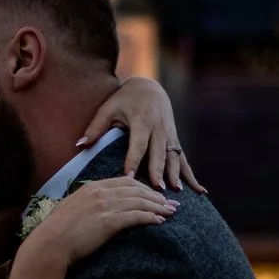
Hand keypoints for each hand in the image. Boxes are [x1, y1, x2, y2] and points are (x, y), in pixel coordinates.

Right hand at [25, 176, 176, 267]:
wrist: (50, 244)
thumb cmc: (57, 231)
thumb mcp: (72, 208)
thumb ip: (87, 202)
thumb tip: (96, 206)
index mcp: (92, 187)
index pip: (125, 181)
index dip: (144, 187)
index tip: (154, 194)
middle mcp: (101, 193)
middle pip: (137, 189)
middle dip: (156, 196)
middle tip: (170, 202)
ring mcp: (105, 206)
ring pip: (140, 202)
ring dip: (158, 206)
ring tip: (171, 212)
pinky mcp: (109, 222)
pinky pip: (137, 216)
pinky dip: (151, 217)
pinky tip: (160, 221)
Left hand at [76, 75, 204, 193]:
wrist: (150, 87)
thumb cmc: (125, 99)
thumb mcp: (108, 108)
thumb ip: (95, 127)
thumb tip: (79, 145)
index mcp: (142, 121)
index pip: (138, 144)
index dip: (134, 160)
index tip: (129, 176)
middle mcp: (159, 128)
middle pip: (159, 153)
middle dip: (159, 171)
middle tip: (157, 190)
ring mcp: (170, 135)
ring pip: (175, 157)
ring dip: (176, 175)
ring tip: (176, 192)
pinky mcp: (175, 140)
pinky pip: (184, 159)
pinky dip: (191, 175)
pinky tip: (199, 191)